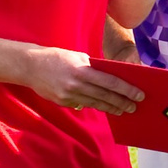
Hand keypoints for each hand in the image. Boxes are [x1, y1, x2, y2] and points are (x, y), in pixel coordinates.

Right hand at [23, 48, 144, 115]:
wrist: (30, 66)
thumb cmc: (56, 57)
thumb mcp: (77, 56)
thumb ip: (93, 67)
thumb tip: (109, 78)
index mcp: (82, 71)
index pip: (110, 82)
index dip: (126, 90)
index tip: (138, 95)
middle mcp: (76, 85)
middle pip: (105, 96)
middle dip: (121, 102)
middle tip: (134, 107)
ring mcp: (69, 96)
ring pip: (95, 103)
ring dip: (110, 108)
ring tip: (122, 110)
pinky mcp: (62, 102)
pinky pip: (82, 104)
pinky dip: (93, 105)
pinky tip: (103, 107)